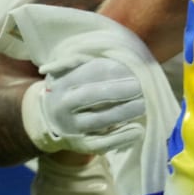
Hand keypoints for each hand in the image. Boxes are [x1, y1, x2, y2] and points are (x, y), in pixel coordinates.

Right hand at [21, 56, 144, 153]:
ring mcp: (70, 128)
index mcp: (61, 83)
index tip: (134, 70)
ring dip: (123, 112)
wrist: (49, 120)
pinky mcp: (80, 146)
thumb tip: (113, 49)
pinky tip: (138, 130)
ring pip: (98, 120)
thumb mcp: (71, 72)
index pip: (89, 72)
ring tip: (143, 105)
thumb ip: (85, 60)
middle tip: (140, 86)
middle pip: (90, 95)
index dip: (113, 70)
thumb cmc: (72, 89)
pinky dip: (120, 138)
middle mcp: (62, 106)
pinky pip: (101, 144)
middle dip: (118, 90)